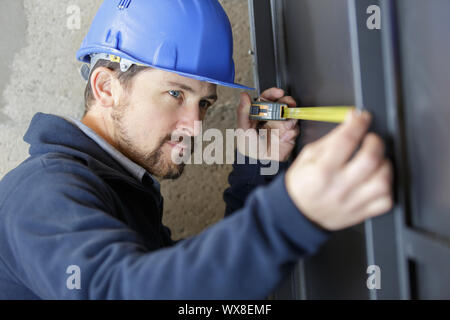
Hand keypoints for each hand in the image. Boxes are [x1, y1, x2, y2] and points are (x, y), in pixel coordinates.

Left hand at [237, 88, 298, 161]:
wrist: (260, 163)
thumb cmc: (249, 147)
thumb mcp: (243, 128)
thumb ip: (243, 111)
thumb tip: (244, 95)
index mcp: (260, 113)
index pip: (267, 98)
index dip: (273, 93)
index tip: (279, 92)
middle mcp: (272, 117)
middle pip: (282, 103)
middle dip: (287, 101)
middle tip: (288, 104)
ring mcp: (281, 125)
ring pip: (291, 114)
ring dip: (290, 118)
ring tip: (286, 125)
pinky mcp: (289, 134)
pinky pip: (295, 128)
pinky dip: (291, 131)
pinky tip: (284, 137)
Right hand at [285, 110, 393, 230]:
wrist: (298, 213)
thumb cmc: (302, 183)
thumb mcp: (307, 156)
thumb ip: (331, 140)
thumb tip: (351, 122)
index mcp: (322, 170)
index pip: (347, 139)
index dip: (358, 123)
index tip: (362, 117)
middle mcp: (339, 186)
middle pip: (371, 159)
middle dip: (375, 141)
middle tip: (370, 139)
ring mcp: (352, 202)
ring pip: (382, 181)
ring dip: (384, 165)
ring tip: (375, 162)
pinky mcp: (361, 213)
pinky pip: (385, 201)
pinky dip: (386, 188)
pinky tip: (375, 180)